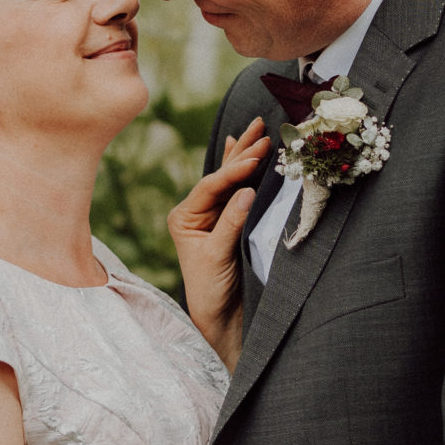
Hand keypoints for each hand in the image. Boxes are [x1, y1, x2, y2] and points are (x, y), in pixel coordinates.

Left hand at [169, 119, 267, 365]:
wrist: (220, 317)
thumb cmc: (212, 290)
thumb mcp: (218, 256)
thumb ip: (231, 223)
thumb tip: (248, 190)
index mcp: (183, 217)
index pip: (211, 186)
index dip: (234, 170)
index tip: (257, 155)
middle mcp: (196, 212)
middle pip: (220, 175)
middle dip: (241, 150)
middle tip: (261, 127)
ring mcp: (212, 215)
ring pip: (231, 178)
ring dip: (245, 154)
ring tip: (257, 129)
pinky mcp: (228, 222)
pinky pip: (237, 190)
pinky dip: (242, 169)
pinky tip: (238, 147)